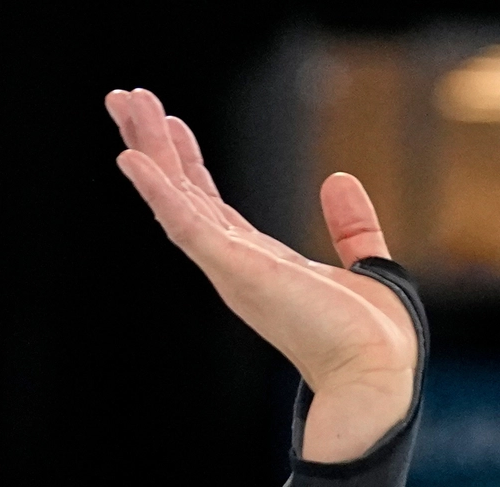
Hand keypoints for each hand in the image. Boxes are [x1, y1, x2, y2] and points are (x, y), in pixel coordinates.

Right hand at [106, 88, 413, 462]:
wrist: (377, 373)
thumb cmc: (373, 339)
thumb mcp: (365, 265)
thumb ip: (351, 227)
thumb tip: (339, 181)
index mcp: (260, 265)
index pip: (212, 206)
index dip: (188, 163)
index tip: (172, 124)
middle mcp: (235, 265)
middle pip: (182, 194)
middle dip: (153, 145)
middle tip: (124, 99)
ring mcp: (230, 267)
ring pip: (174, 198)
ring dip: (147, 149)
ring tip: (122, 102)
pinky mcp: (234, 268)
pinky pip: (183, 222)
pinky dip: (157, 189)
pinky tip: (131, 156)